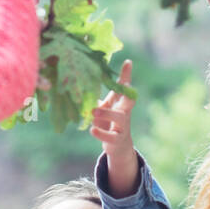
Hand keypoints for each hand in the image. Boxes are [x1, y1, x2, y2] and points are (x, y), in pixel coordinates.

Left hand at [91, 60, 138, 196]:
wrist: (118, 146)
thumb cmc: (109, 122)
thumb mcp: (105, 108)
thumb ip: (96, 97)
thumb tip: (80, 83)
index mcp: (120, 104)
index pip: (124, 88)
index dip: (126, 75)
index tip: (127, 62)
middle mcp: (124, 113)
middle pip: (129, 101)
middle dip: (126, 92)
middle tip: (124, 84)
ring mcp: (122, 126)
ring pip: (120, 118)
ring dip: (107, 114)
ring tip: (94, 112)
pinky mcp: (117, 139)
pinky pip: (111, 136)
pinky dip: (101, 133)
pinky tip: (92, 130)